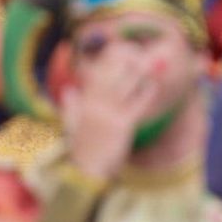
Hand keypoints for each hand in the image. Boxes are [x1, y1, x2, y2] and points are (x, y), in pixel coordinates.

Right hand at [59, 43, 161, 181]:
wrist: (86, 172)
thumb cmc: (82, 150)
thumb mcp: (71, 125)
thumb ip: (70, 106)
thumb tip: (68, 90)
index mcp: (83, 103)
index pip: (96, 73)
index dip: (108, 59)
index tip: (119, 49)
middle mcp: (95, 104)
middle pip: (112, 74)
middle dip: (126, 60)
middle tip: (138, 51)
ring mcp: (109, 113)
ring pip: (127, 85)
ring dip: (140, 73)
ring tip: (151, 63)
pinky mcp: (122, 125)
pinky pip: (138, 104)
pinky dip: (146, 93)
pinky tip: (153, 86)